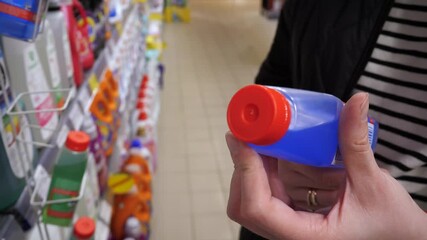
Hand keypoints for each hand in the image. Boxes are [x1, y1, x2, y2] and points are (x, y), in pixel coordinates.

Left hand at [226, 93, 426, 238]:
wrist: (398, 235)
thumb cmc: (389, 221)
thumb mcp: (372, 181)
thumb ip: (356, 142)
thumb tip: (356, 101)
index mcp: (306, 235)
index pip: (258, 208)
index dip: (245, 171)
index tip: (241, 139)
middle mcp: (291, 235)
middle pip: (244, 206)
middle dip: (244, 168)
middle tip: (250, 135)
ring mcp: (289, 226)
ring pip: (249, 200)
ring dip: (251, 167)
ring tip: (262, 139)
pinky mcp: (292, 216)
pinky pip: (265, 194)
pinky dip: (264, 171)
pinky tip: (275, 152)